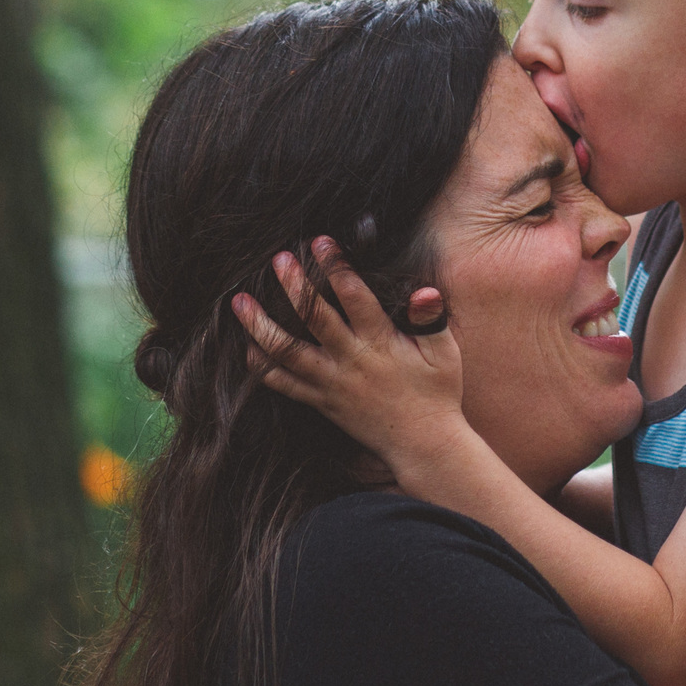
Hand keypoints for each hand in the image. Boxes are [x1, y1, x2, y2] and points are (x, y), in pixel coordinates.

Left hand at [231, 238, 473, 485]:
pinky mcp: (322, 402)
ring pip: (287, 352)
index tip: (321, 241)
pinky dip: (262, 367)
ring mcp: (332, 384)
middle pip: (313, 318)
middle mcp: (351, 361)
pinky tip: (247, 347)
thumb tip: (424, 292)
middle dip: (294, 286)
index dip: (335, 266)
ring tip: (239, 302)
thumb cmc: (439, 393)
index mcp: (381, 343)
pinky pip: (284, 384)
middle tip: (277, 259)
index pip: (354, 296)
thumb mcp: (445, 353)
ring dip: (260, 325)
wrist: (423, 444)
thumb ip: (432, 320)